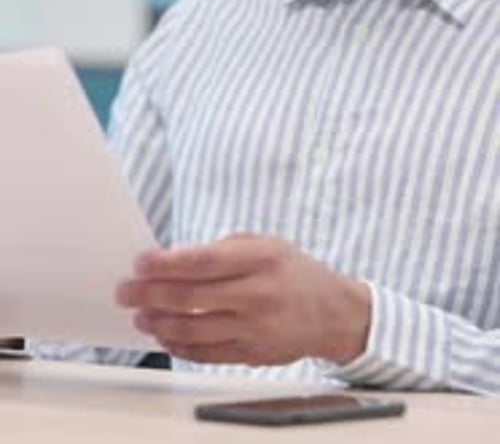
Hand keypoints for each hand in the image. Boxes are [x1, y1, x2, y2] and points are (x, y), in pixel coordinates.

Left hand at [116, 234, 370, 366]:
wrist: (334, 313)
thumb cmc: (294, 272)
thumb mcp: (266, 244)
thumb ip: (224, 250)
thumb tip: (175, 261)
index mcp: (260, 259)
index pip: (202, 262)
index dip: (166, 264)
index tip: (140, 263)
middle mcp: (257, 294)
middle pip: (191, 297)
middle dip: (150, 293)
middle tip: (125, 291)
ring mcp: (255, 328)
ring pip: (193, 329)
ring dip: (159, 322)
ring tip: (139, 315)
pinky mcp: (252, 354)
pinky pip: (206, 353)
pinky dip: (180, 346)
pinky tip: (164, 335)